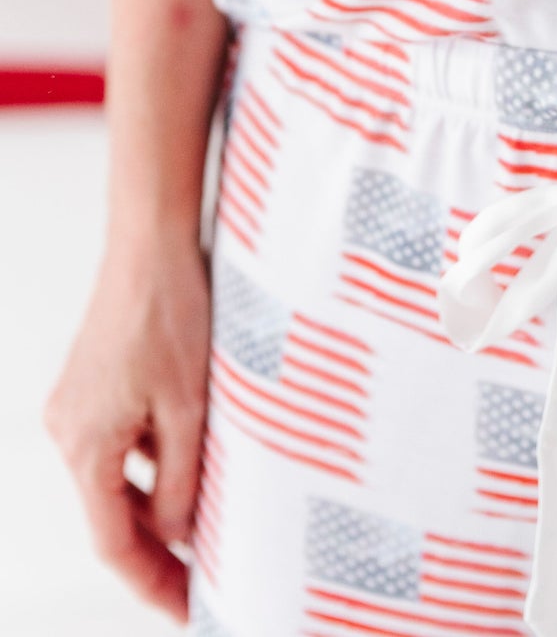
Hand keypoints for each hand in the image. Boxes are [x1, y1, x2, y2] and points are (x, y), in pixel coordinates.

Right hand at [44, 234, 211, 622]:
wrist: (152, 238)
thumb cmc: (173, 312)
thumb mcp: (190, 406)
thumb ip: (182, 480)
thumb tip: (178, 536)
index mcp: (85, 445)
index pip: (115, 542)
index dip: (153, 582)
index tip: (190, 608)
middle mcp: (69, 431)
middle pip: (112, 514)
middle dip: (157, 551)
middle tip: (206, 580)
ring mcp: (75, 406)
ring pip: (117, 480)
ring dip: (156, 507)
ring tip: (206, 534)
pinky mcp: (91, 385)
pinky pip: (119, 445)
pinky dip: (151, 467)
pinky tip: (191, 470)